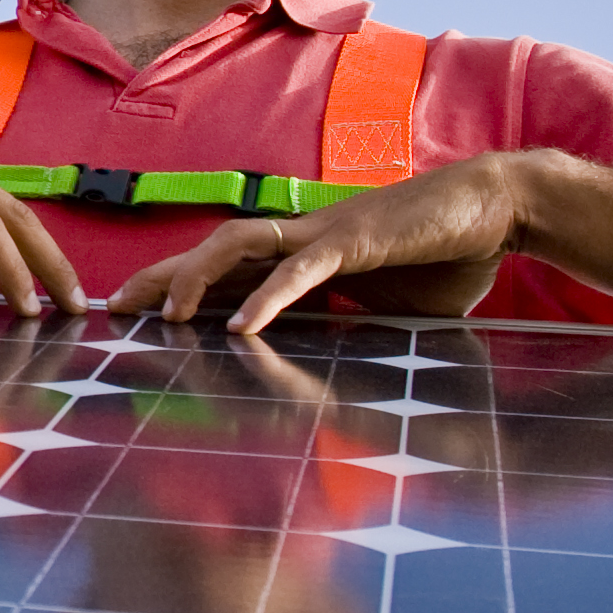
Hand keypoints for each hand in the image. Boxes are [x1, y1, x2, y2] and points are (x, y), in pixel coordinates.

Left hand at [111, 155, 529, 330]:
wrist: (498, 209)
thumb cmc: (446, 258)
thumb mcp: (393, 316)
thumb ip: (362, 341)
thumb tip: (353, 402)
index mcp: (302, 256)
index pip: (226, 270)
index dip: (179, 287)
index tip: (137, 317)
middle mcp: (300, 238)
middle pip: (210, 251)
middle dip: (159, 277)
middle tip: (114, 308)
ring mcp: (324, 234)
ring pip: (237, 244)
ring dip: (198, 276)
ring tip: (169, 316)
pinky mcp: (356, 240)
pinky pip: (301, 268)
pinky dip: (269, 296)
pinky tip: (243, 325)